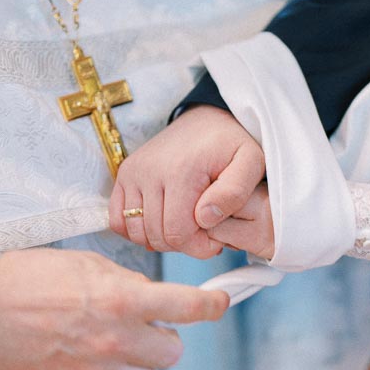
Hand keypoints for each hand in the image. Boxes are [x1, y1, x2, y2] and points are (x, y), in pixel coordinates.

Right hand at [0, 248, 228, 369]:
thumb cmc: (32, 277)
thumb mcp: (89, 264)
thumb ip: (128, 284)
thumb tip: (153, 299)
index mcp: (121, 302)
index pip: (186, 309)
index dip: (210, 306)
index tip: (219, 304)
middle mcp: (115, 341)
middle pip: (173, 352)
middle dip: (163, 335)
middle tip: (141, 321)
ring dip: (136, 355)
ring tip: (102, 336)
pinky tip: (78, 351)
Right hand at [109, 106, 264, 256]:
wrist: (207, 121)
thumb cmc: (232, 145)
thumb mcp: (251, 162)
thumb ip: (235, 192)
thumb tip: (204, 217)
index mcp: (181, 172)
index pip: (177, 234)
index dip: (198, 247)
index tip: (216, 238)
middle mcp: (150, 171)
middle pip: (157, 236)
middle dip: (183, 244)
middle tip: (203, 232)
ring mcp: (133, 173)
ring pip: (137, 232)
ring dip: (161, 239)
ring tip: (186, 227)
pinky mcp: (125, 174)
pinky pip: (118, 220)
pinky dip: (137, 231)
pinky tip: (162, 224)